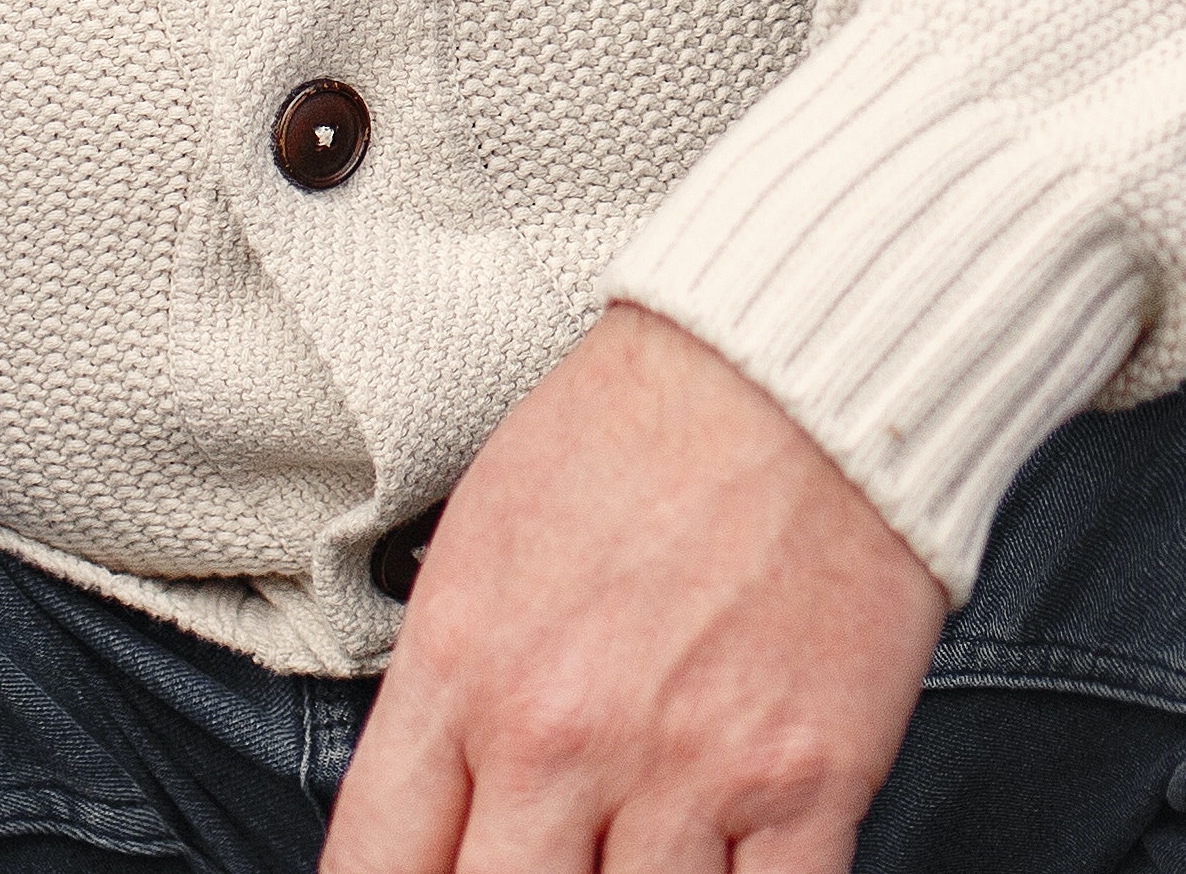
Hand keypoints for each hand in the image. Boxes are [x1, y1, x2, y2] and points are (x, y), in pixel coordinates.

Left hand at [323, 304, 940, 873]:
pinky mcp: (808, 782)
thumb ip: (445, 695)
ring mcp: (687, 769)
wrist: (804, 361)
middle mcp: (561, 738)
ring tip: (634, 858)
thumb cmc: (642, 431)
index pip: (377, 868)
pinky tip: (724, 871)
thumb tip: (432, 818)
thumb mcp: (481, 543)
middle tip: (549, 860)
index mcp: (464, 671)